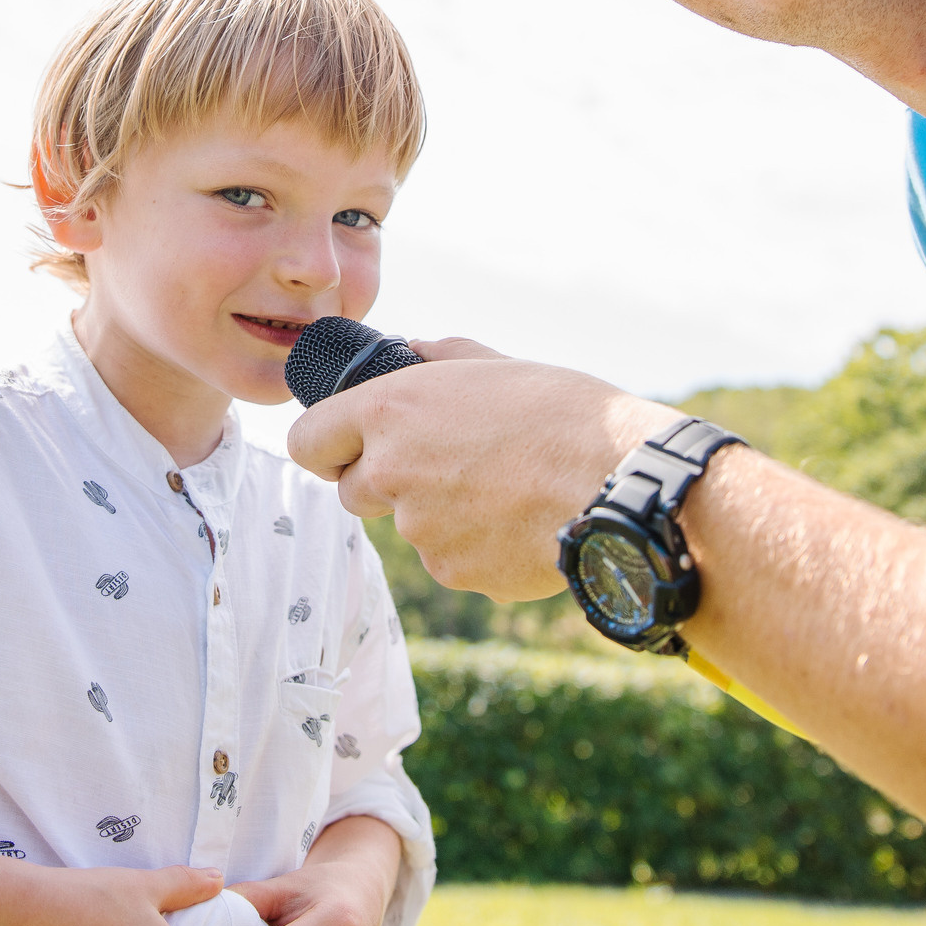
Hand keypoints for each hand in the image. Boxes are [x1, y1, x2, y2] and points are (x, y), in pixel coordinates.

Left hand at [287, 338, 676, 601]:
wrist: (618, 483)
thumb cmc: (564, 413)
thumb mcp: (493, 364)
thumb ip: (438, 360)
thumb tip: (412, 352)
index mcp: (390, 412)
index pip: (307, 440)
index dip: (325, 446)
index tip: (344, 448)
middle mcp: (392, 473)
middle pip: (353, 491)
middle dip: (386, 483)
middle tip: (445, 465)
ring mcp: (421, 531)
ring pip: (410, 527)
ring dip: (440, 514)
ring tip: (503, 489)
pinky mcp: (455, 573)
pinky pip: (451, 560)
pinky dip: (475, 546)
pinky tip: (519, 522)